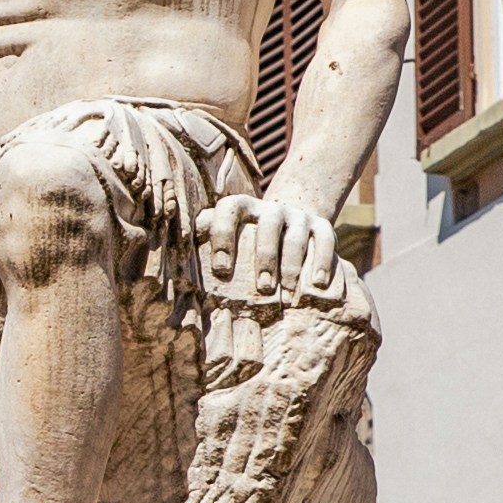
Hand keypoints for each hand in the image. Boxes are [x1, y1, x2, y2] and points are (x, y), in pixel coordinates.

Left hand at [199, 190, 353, 313]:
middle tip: (262, 287)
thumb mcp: (228, 238)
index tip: (221, 270)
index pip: (229, 210)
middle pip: (268, 226)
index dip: (223, 236)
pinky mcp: (322, 225)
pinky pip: (326, 239)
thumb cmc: (246, 240)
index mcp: (242, 208)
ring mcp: (298, 216)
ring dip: (292, 266)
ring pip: (296, 236)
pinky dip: (323, 262)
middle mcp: (271, 209)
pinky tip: (319, 285)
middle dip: (265, 257)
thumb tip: (176, 271)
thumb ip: (204, 245)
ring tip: (288, 294)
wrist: (289, 219)